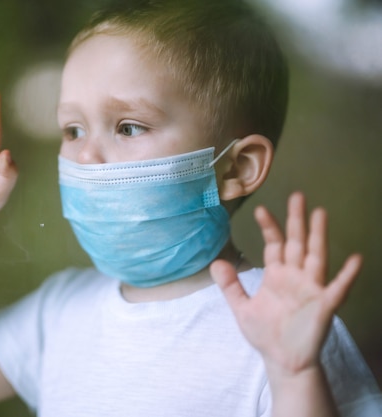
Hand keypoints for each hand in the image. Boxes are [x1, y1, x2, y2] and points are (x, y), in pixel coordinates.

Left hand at [211, 192, 361, 374]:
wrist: (282, 361)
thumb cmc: (265, 333)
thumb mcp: (241, 308)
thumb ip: (230, 285)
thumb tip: (216, 262)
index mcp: (276, 276)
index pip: (274, 245)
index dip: (269, 227)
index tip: (260, 210)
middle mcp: (295, 277)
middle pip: (296, 243)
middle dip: (296, 221)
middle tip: (297, 195)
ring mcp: (311, 289)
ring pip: (316, 257)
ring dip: (318, 236)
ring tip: (320, 213)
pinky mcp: (324, 306)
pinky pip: (338, 288)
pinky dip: (346, 275)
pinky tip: (354, 259)